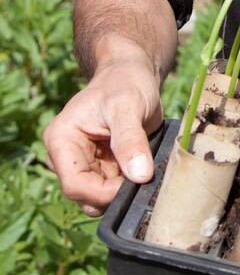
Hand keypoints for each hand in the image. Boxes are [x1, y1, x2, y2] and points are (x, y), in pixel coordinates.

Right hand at [43, 54, 162, 217]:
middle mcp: (65, 157)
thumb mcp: (128, 106)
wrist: (132, 75)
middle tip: (143, 175)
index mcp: (60, 140)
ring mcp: (83, 165)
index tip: (135, 182)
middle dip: (114, 194)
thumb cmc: (125, 83)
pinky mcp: (100, 169)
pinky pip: (112, 191)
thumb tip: (140, 176)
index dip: (104, 193)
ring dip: (122, 192)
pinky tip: (143, 169)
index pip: (74, 184)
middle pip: (85, 196)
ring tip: (144, 167)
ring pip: (98, 198)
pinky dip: (129, 186)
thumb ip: (130, 140)